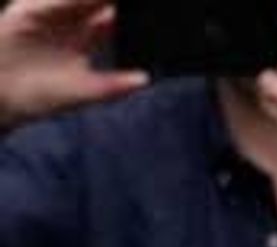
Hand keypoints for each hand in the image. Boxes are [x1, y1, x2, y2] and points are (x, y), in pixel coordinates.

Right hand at [0, 0, 141, 125]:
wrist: (1, 97)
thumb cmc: (41, 96)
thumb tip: (144, 79)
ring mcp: (46, 14)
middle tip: (138, 2)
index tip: (151, 10)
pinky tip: (81, 2)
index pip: (109, 18)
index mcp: (84, 37)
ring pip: (73, 1)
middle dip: (110, 2)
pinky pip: (45, 3)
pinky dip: (63, 2)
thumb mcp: (82, 92)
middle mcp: (66, 22)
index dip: (126, 13)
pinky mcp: (27, 11)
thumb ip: (112, 85)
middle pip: (94, 3)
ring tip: (116, 0)